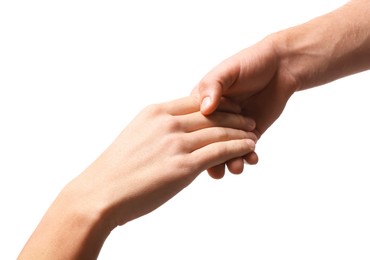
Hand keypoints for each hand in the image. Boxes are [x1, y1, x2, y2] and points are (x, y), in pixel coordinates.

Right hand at [73, 96, 256, 226]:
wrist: (100, 193)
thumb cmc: (116, 170)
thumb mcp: (137, 137)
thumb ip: (159, 131)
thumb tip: (177, 134)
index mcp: (154, 112)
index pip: (195, 101)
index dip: (218, 104)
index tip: (232, 108)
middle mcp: (167, 123)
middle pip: (211, 115)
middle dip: (234, 117)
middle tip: (250, 120)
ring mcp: (175, 143)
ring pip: (218, 132)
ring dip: (240, 132)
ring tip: (254, 134)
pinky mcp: (183, 166)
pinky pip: (219, 151)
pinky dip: (238, 147)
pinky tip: (249, 146)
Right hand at [192, 36, 297, 177]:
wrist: (281, 66)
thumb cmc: (249, 63)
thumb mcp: (226, 71)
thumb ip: (213, 87)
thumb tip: (205, 108)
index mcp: (203, 103)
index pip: (195, 124)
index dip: (194, 138)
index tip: (195, 151)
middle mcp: (216, 118)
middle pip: (209, 142)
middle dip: (212, 158)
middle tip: (215, 171)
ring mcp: (234, 127)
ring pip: (227, 150)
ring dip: (230, 161)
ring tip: (236, 167)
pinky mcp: (251, 133)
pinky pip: (246, 149)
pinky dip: (248, 156)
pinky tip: (252, 158)